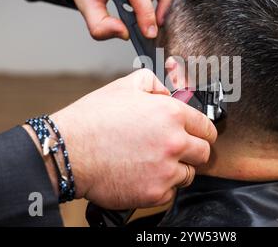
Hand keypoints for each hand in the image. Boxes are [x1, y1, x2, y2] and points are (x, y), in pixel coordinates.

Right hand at [27, 69, 216, 208]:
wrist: (69, 151)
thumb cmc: (94, 119)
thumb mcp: (126, 85)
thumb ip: (155, 84)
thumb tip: (168, 93)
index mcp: (172, 114)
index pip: (207, 127)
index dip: (203, 131)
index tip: (198, 135)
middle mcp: (174, 142)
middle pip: (204, 152)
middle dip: (193, 151)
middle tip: (175, 150)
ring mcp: (166, 170)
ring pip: (189, 174)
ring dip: (177, 169)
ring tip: (153, 162)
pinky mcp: (155, 193)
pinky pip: (171, 193)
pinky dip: (161, 187)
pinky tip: (143, 175)